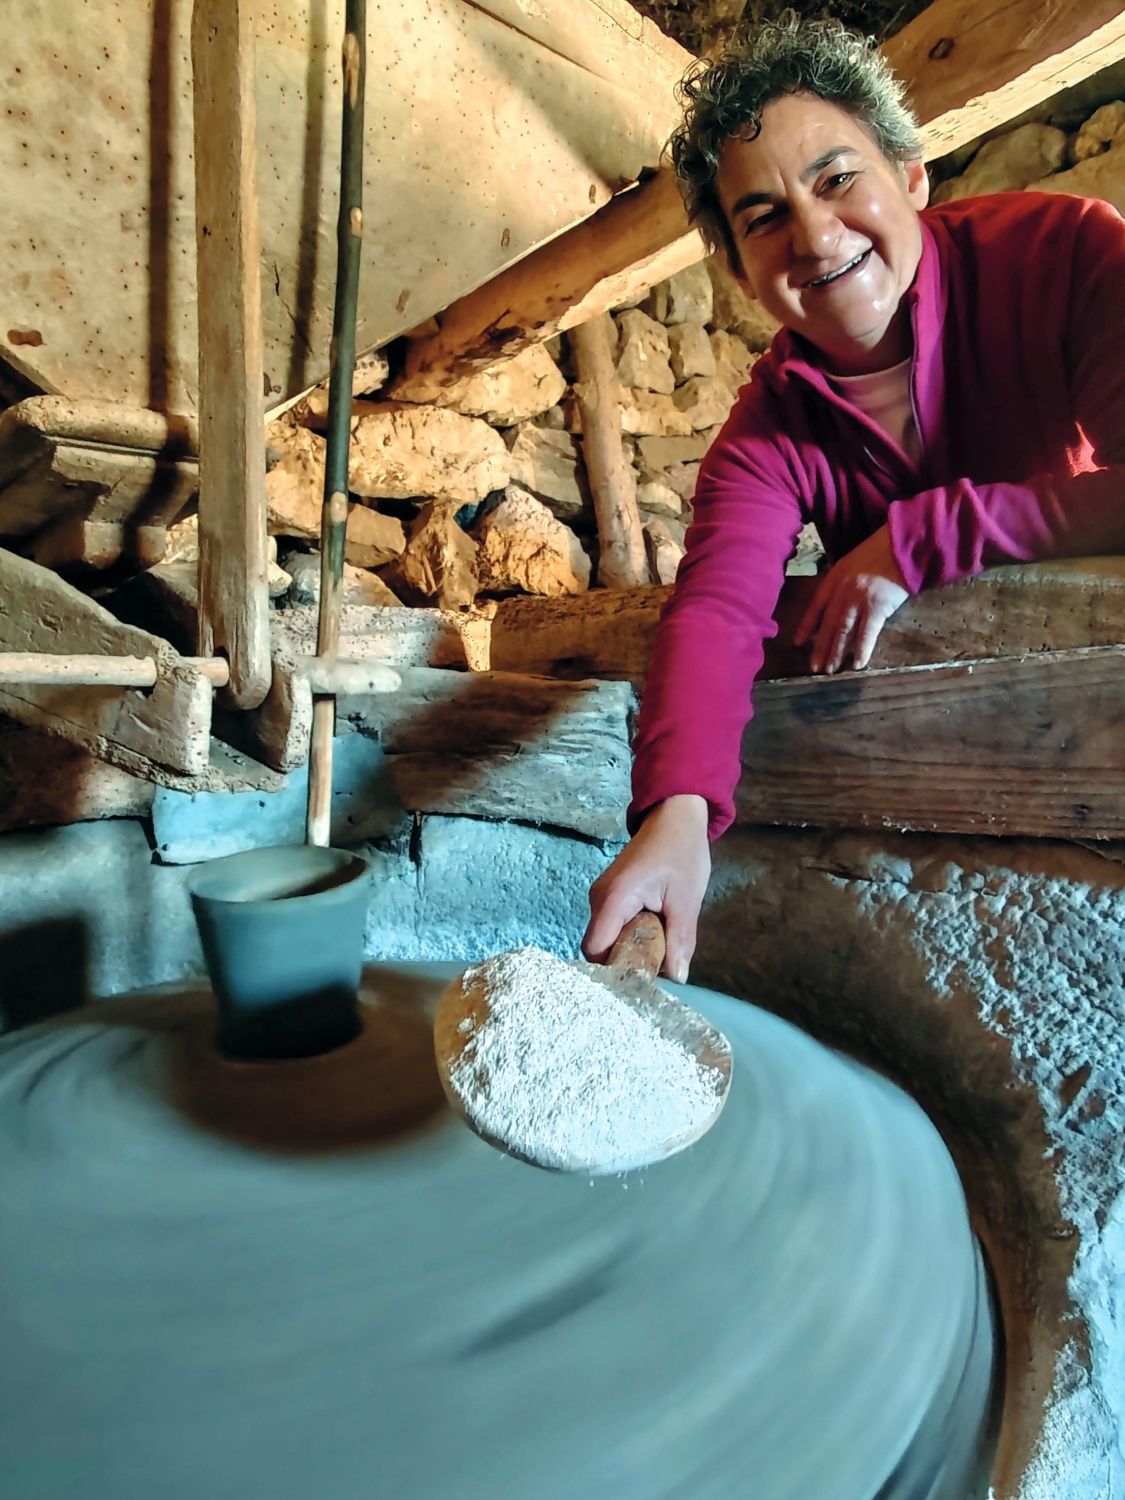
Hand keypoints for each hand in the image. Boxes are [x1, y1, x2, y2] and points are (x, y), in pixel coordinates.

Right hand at [583, 795, 709, 983]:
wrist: (674, 816)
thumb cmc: (681, 853)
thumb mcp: (686, 900)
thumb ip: (680, 940)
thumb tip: (677, 978)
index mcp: (614, 899)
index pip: (595, 950)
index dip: (613, 969)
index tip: (640, 978)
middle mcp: (599, 899)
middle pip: (600, 947)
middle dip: (626, 960)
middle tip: (658, 964)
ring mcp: (602, 896)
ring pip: (607, 937)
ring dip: (631, 947)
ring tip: (661, 946)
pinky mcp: (610, 896)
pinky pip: (613, 926)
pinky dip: (631, 934)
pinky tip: (655, 931)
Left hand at [795, 525, 909, 672]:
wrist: (904, 544)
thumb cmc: (882, 550)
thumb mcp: (853, 561)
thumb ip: (842, 580)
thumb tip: (836, 602)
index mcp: (834, 577)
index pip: (815, 606)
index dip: (806, 625)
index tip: (798, 643)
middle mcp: (842, 590)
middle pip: (827, 623)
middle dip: (820, 647)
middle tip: (814, 667)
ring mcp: (859, 600)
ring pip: (843, 631)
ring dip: (835, 652)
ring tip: (829, 670)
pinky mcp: (878, 607)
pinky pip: (866, 633)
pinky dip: (861, 650)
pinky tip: (856, 664)